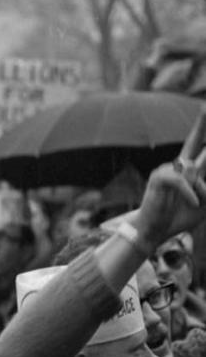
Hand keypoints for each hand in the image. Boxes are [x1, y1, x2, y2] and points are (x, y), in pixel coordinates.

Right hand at [133, 110, 205, 244]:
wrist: (155, 231)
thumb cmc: (179, 218)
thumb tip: (200, 173)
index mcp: (190, 171)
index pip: (201, 150)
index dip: (203, 135)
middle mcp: (179, 166)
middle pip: (193, 141)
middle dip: (202, 124)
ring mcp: (168, 169)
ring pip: (195, 170)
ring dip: (202, 190)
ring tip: (195, 203)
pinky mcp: (160, 177)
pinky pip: (184, 180)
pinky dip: (192, 193)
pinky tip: (193, 202)